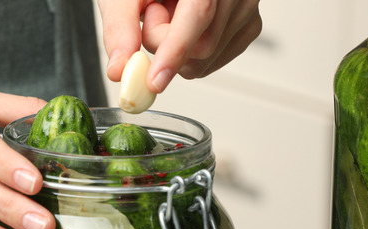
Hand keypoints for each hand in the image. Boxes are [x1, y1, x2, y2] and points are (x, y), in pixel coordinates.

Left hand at [98, 0, 262, 91]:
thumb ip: (121, 27)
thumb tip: (120, 69)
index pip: (199, 13)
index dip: (175, 49)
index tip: (155, 79)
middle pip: (201, 47)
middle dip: (164, 44)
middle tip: (152, 13)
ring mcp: (247, 10)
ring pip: (205, 61)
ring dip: (175, 48)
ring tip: (170, 12)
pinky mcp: (247, 28)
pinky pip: (212, 62)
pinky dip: (189, 54)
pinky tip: (184, 24)